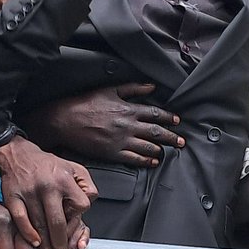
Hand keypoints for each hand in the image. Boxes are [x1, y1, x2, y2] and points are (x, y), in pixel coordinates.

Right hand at [0, 138, 96, 248]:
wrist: (18, 155)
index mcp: (65, 180)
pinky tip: (34, 243)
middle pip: (57, 222)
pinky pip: (21, 221)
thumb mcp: (73, 168)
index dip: (79, 218)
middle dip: (61, 242)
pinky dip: (27, 235)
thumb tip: (89, 204)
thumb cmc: (49, 166)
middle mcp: (48, 186)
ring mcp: (29, 192)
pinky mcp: (13, 197)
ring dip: (45, 246)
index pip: (80, 206)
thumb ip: (86, 186)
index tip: (74, 225)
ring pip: (39, 225)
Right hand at [27, 83, 183, 167]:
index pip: (154, 113)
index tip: (177, 121)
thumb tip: (152, 86)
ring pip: (148, 146)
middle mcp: (128, 125)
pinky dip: (146, 160)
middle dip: (172, 137)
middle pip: (156, 132)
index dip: (168, 117)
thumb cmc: (87, 102)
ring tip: (170, 152)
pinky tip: (153, 161)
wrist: (66, 119)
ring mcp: (121, 140)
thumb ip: (133, 88)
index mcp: (128, 108)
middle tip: (182, 141)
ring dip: (161, 149)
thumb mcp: (110, 89)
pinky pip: (134, 159)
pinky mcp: (112, 153)